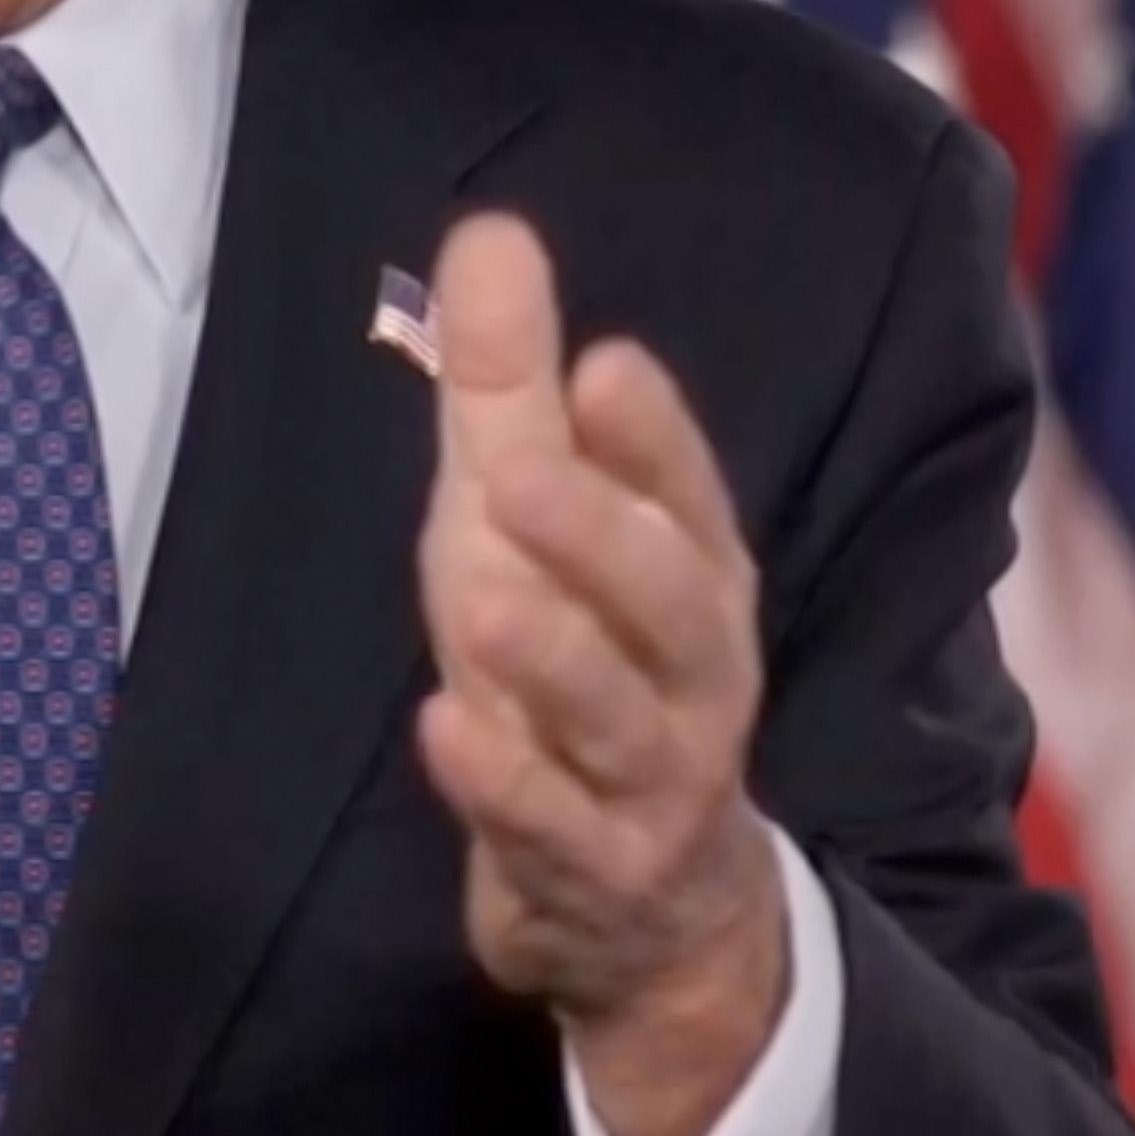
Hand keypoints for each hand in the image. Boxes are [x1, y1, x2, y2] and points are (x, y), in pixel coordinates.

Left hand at [414, 210, 788, 1135]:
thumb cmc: (578, 663)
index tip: (603, 365)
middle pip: (668, 601)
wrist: (643, 906)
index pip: (687, 494)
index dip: (652, 438)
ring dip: (551, 658)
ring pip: (614, 718)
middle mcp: (692, 672)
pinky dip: (503, 785)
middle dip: (602, 534)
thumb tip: (490, 229)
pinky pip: (554, 830)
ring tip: (480, 599)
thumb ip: (510, 387)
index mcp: (692, 574)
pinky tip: (442, 732)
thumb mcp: (531, 523)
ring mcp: (650, 780)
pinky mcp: (593, 871)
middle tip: (522, 472)